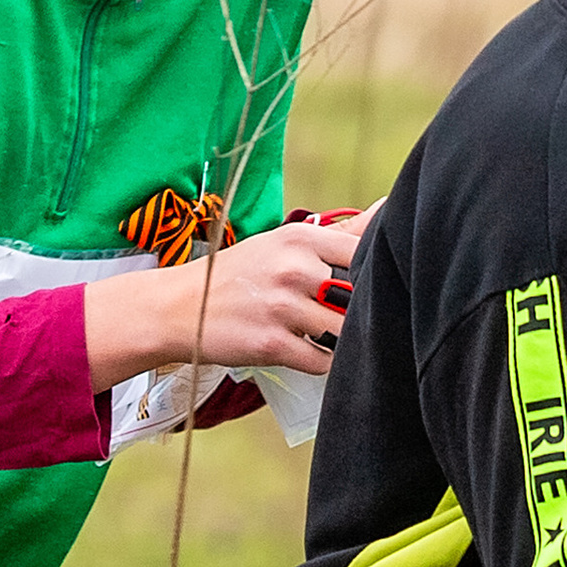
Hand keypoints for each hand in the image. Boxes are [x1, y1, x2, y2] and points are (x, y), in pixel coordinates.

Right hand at [81, 211, 375, 387]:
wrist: (179, 307)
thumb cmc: (241, 274)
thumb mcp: (285, 243)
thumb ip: (341, 233)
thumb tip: (388, 206)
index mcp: (301, 238)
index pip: (366, 253)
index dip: (376, 273)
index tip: (370, 283)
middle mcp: (294, 268)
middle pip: (360, 296)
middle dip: (360, 310)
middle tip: (343, 314)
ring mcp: (283, 307)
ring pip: (345, 332)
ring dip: (341, 339)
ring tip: (321, 333)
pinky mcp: (272, 344)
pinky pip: (323, 361)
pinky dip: (320, 361)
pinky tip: (303, 349)